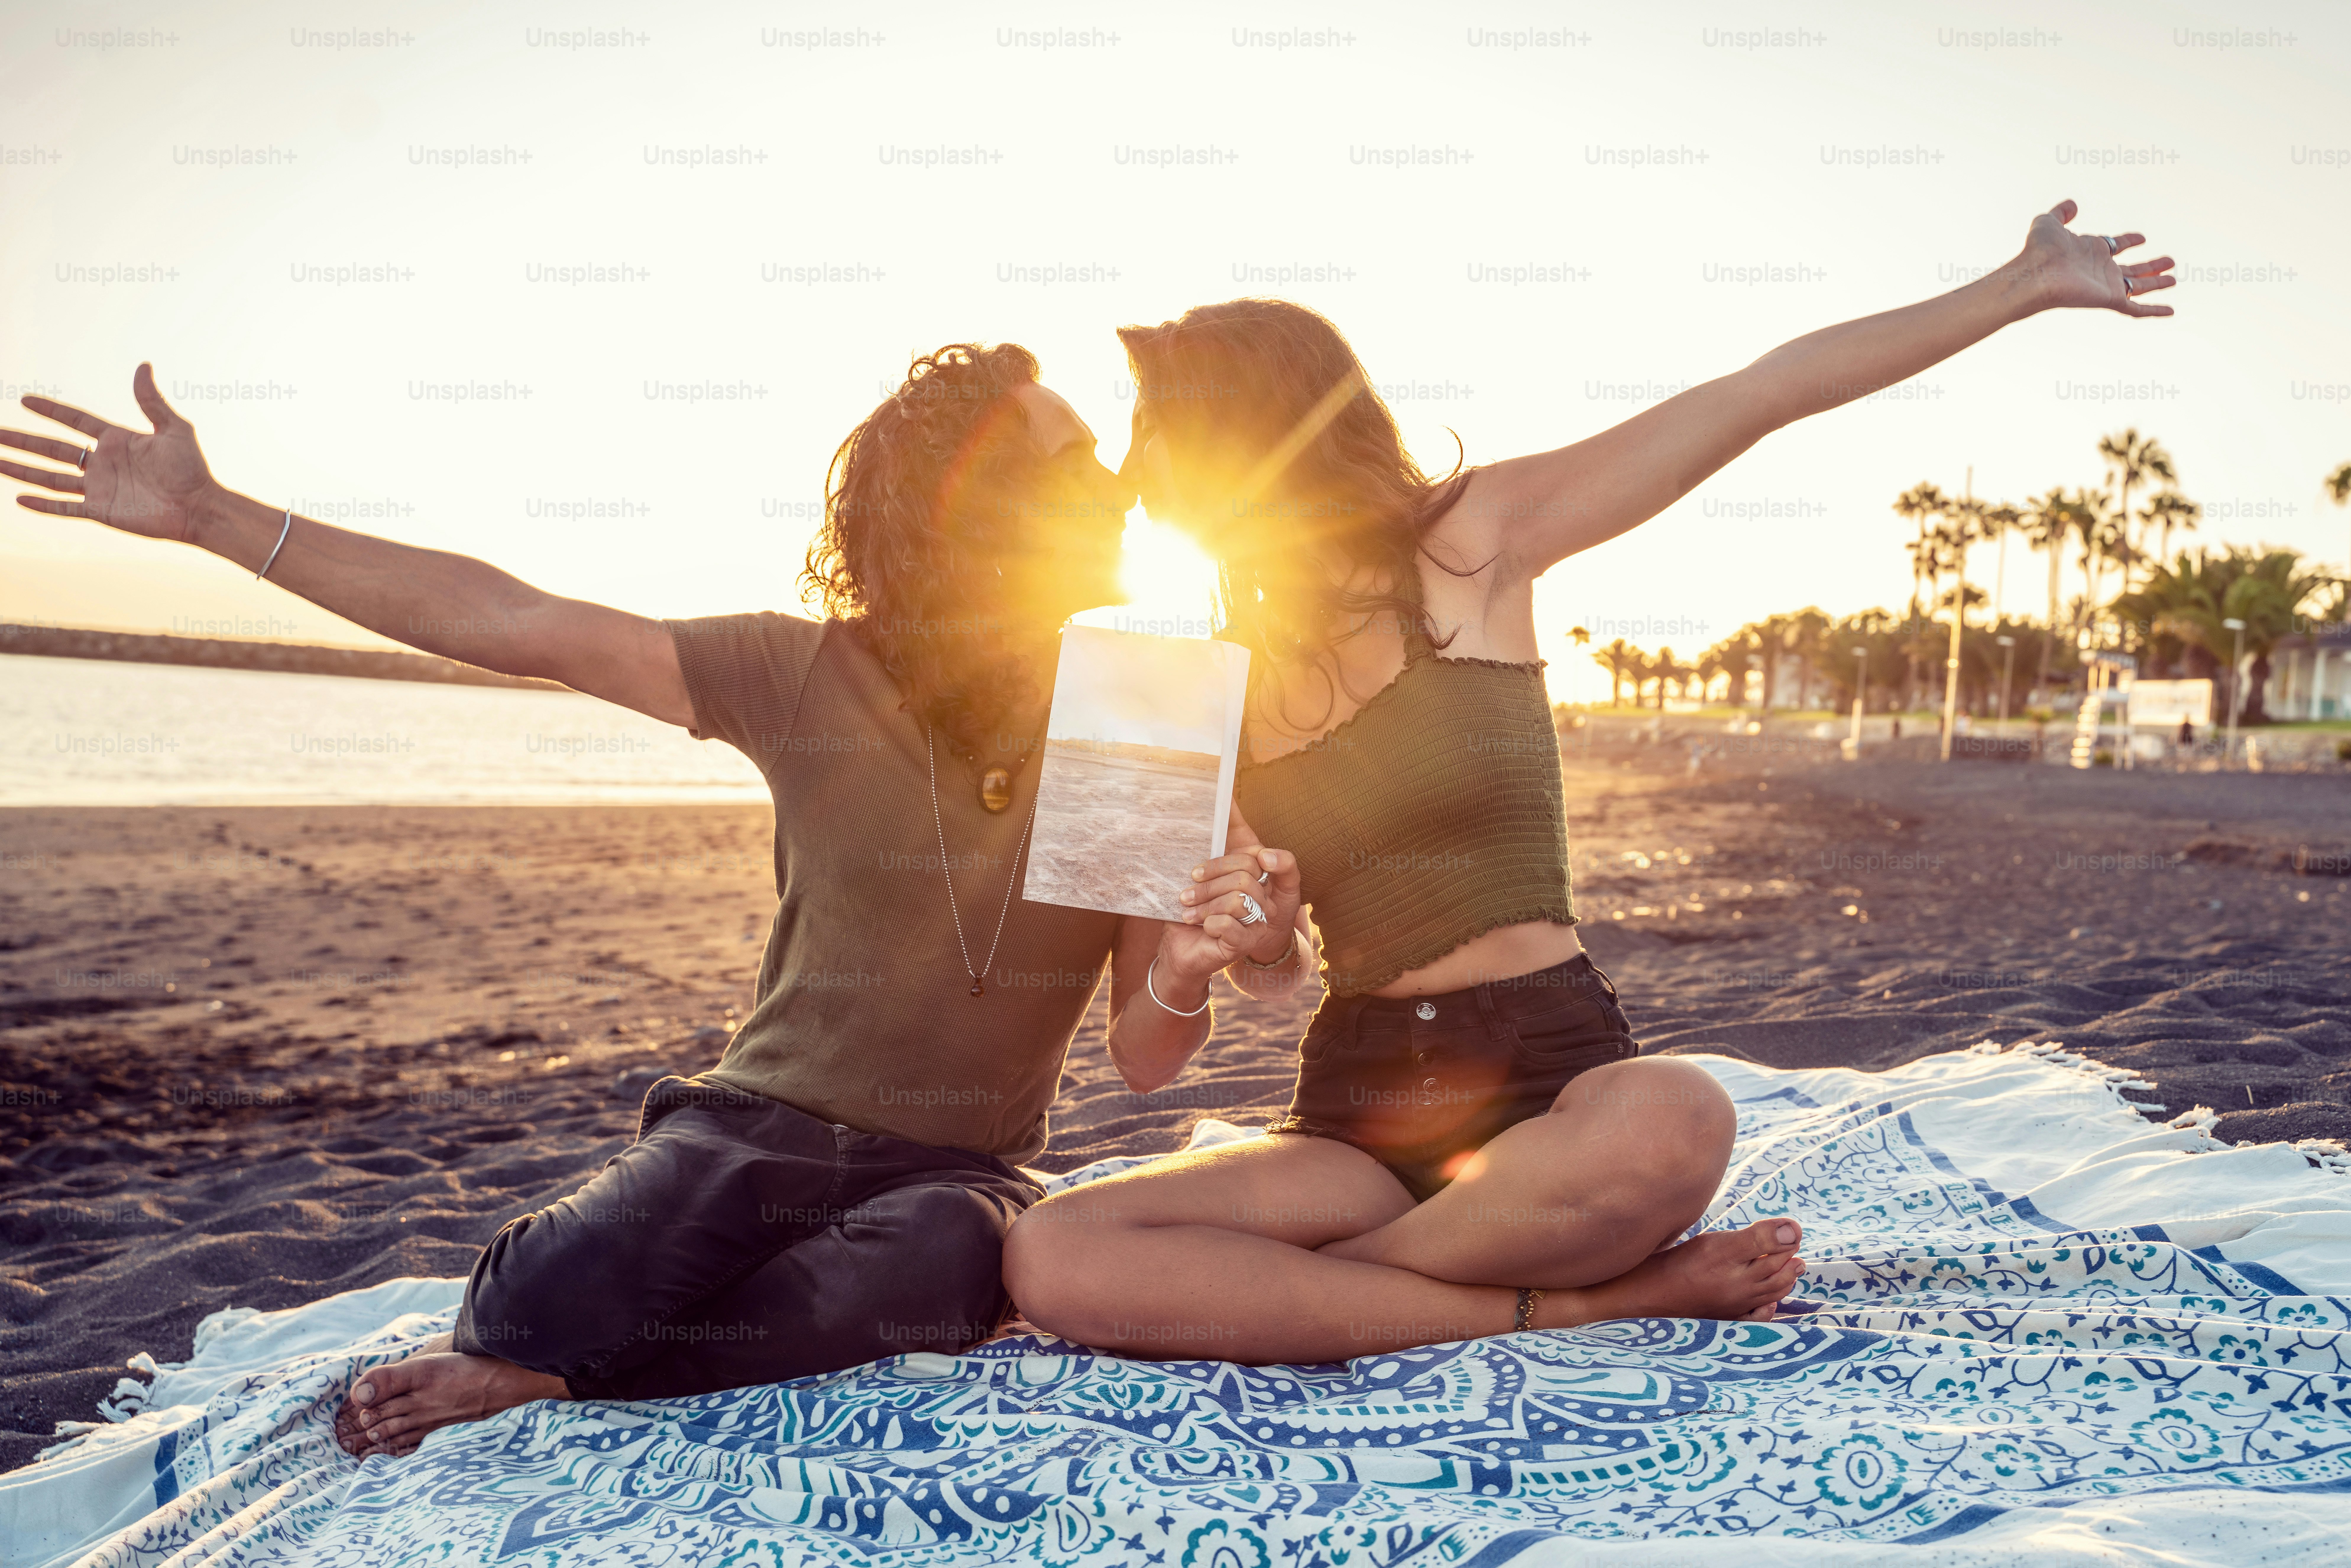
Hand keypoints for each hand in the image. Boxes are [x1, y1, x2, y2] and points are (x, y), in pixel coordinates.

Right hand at [4, 364, 218, 542]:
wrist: (200, 507)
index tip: (25, 400)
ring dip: (22, 469)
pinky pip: (65, 507)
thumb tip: (143, 365)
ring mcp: (99, 488)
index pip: (75, 420)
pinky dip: (43, 505)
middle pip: (53, 449)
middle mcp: (103, 463)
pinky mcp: (101, 511)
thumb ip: (151, 401)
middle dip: (23, 440)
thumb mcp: (174, 429)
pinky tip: (19, 498)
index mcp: (117, 440)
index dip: (51, 411)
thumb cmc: (192, 469)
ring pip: (51, 477)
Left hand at [1173, 799, 1302, 967]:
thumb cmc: (1197, 905)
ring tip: (1188, 911)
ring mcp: (1258, 923)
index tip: (1212, 868)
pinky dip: (1210, 923)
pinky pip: (1230, 926)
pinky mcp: (1245, 944)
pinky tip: (1202, 926)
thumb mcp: (1205, 869)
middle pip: (1244, 876)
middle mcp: (1264, 899)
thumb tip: (1225, 793)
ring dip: (1206, 904)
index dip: (1237, 859)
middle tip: (1186, 893)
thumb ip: (1223, 831)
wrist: (1185, 949)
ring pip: (1238, 899)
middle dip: (1208, 883)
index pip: (1259, 857)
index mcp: (1257, 878)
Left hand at [2016, 199, 2174, 317]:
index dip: (2128, 241)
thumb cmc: (2039, 249)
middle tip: (2170, 261)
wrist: (2036, 272)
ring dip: (2157, 283)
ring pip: (2138, 286)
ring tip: (2174, 279)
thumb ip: (2060, 212)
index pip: (2115, 246)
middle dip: (2151, 265)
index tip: (2141, 238)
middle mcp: (2100, 269)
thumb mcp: (2048, 222)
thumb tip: (2073, 204)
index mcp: (2090, 251)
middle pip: (2131, 268)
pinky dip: (2155, 311)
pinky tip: (2171, 312)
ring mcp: (2106, 285)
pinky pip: (2137, 309)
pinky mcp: (2110, 299)